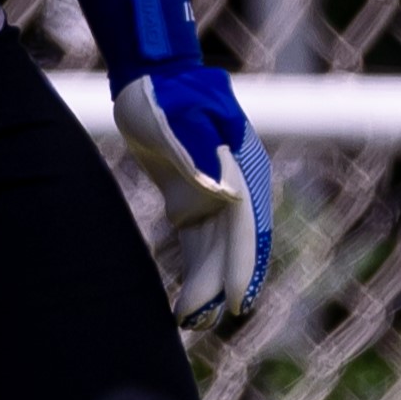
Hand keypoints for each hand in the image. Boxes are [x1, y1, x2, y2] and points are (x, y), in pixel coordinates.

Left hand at [77, 0, 273, 324]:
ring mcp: (215, 198)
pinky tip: (185, 303)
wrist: (154, 76)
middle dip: (221, 287)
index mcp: (241, 169)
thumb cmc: (166, 94)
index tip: (237, 302)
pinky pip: (198, 247)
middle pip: (232, 248)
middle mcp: (235, 188)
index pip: (246, 228)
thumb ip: (196, 153)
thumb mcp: (177, 119)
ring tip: (190, 323)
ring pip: (216, 253)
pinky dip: (194, 274)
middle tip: (202, 323)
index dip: (243, 268)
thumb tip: (222, 195)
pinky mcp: (192, 202)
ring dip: (206, 287)